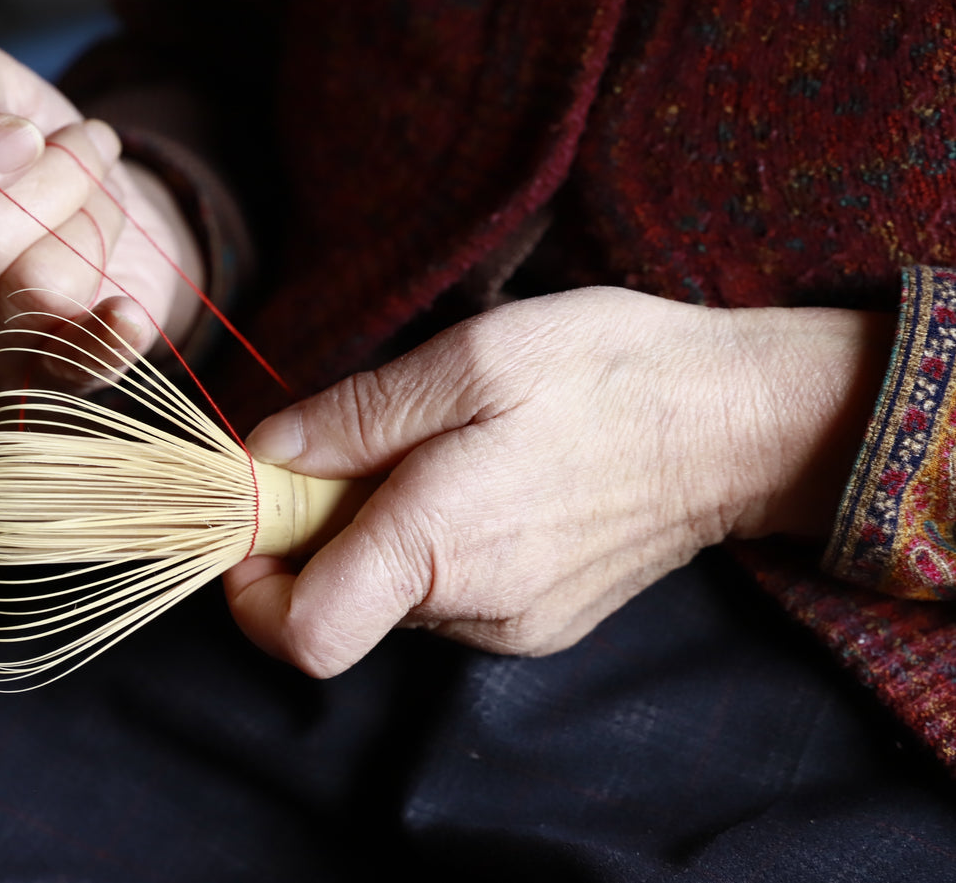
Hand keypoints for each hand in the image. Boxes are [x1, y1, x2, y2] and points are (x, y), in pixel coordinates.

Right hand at [0, 44, 203, 388]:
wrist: (103, 211)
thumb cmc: (29, 151)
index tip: (22, 131)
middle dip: (55, 175)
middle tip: (86, 146)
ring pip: (41, 287)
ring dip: (95, 220)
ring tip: (101, 198)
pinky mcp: (45, 379)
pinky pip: (77, 366)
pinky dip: (109, 336)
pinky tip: (126, 308)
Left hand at [225, 288, 889, 676]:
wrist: (743, 423)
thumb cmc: (610, 374)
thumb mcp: (469, 359)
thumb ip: (354, 418)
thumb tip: (264, 454)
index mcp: (440, 546)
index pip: (301, 635)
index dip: (251, 589)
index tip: (254, 521)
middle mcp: (473, 611)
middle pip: (339, 608)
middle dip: (318, 536)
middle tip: (352, 450)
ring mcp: (513, 627)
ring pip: (393, 599)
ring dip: (379, 535)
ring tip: (437, 452)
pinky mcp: (542, 623)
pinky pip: (447, 597)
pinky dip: (431, 548)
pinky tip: (480, 481)